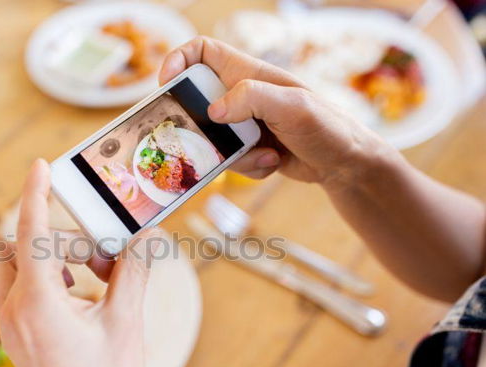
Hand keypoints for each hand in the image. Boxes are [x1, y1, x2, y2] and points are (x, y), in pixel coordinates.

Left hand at [0, 159, 166, 366]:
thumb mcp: (126, 322)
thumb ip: (135, 272)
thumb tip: (148, 236)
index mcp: (37, 303)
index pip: (30, 232)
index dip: (36, 193)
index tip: (40, 165)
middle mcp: (14, 313)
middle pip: (18, 248)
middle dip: (59, 237)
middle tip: (102, 254)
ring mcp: (11, 329)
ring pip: (16, 271)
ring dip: (51, 259)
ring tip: (94, 276)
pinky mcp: (17, 341)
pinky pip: (20, 294)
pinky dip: (46, 281)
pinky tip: (81, 297)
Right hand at [159, 37, 398, 186]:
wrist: (345, 164)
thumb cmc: (327, 126)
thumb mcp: (292, 106)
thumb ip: (252, 99)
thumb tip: (214, 111)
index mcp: (247, 74)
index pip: (202, 52)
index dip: (179, 61)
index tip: (167, 84)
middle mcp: (241, 96)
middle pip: (197, 103)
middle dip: (200, 126)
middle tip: (207, 141)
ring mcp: (243, 124)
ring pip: (212, 139)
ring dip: (233, 154)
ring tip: (266, 154)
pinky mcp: (248, 149)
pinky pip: (229, 160)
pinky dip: (249, 167)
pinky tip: (274, 161)